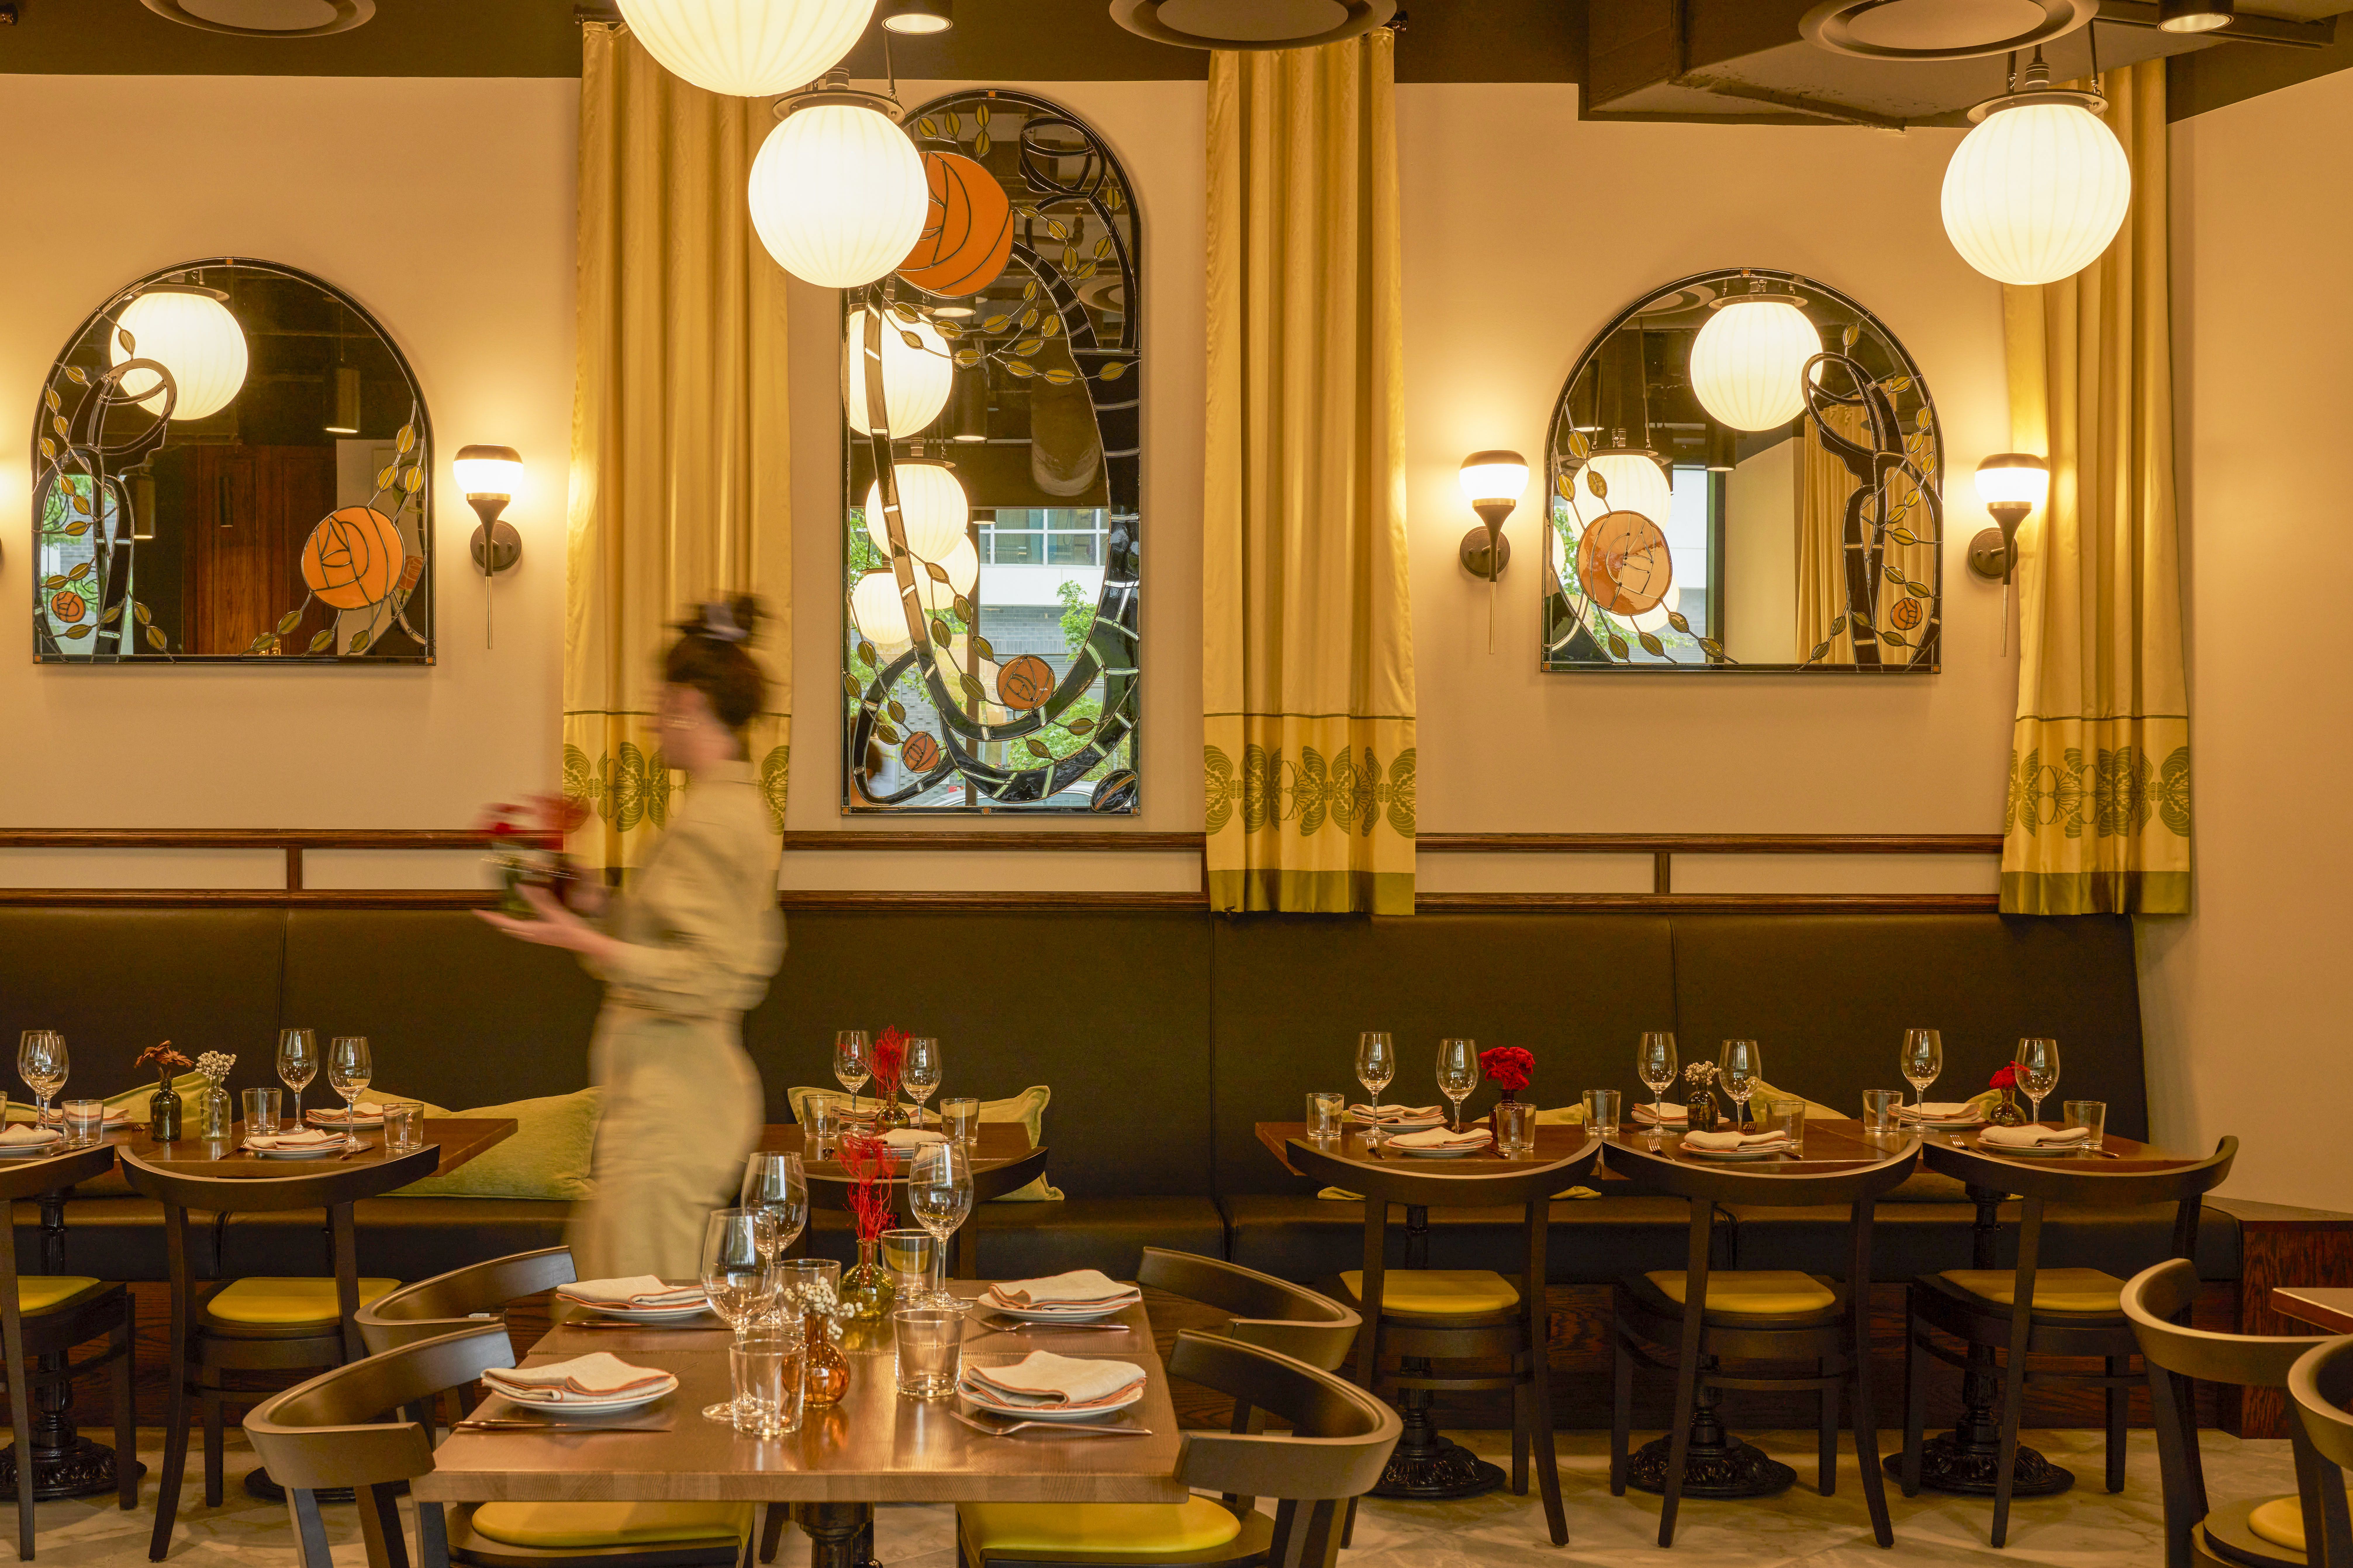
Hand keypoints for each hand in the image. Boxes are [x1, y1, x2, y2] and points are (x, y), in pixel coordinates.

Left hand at [475, 885, 618, 963]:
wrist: (582, 942)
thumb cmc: (570, 928)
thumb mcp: (553, 911)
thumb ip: (536, 899)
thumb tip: (519, 887)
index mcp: (529, 930)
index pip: (503, 923)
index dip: (488, 917)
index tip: (476, 911)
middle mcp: (528, 935)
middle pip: (505, 928)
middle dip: (494, 920)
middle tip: (483, 911)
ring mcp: (534, 937)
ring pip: (512, 930)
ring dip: (503, 922)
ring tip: (496, 914)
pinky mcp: (539, 936)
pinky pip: (520, 930)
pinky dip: (513, 923)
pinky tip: (517, 918)